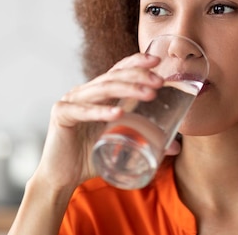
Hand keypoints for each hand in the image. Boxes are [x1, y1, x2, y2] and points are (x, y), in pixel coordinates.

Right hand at [30, 52, 163, 192]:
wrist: (63, 178)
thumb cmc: (92, 158)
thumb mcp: (121, 144)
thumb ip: (146, 141)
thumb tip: (176, 147)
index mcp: (98, 93)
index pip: (118, 70)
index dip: (136, 62)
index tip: (157, 60)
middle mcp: (84, 91)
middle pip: (113, 76)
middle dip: (138, 76)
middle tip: (159, 81)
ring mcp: (70, 100)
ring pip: (102, 89)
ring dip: (127, 89)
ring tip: (148, 93)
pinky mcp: (61, 115)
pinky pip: (82, 111)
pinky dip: (101, 111)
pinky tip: (118, 113)